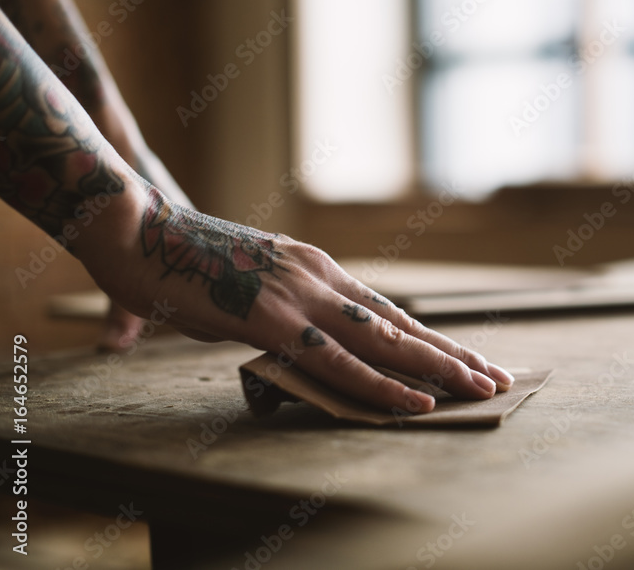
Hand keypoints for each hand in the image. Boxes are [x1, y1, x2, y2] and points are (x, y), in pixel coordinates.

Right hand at [93, 186, 512, 413]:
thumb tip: (303, 343)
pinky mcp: (271, 319)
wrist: (137, 230)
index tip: (467, 356)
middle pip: (401, 325)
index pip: (388, 311)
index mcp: (318, 269)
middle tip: (496, 377)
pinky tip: (414, 403)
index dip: (431, 337)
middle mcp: (321, 278)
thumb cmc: (188, 264)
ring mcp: (299, 296)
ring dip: (436, 370)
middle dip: (452, 355)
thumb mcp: (250, 287)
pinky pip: (336, 362)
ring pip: (384, 342)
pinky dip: (379, 385)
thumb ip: (284, 313)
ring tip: (480, 390)